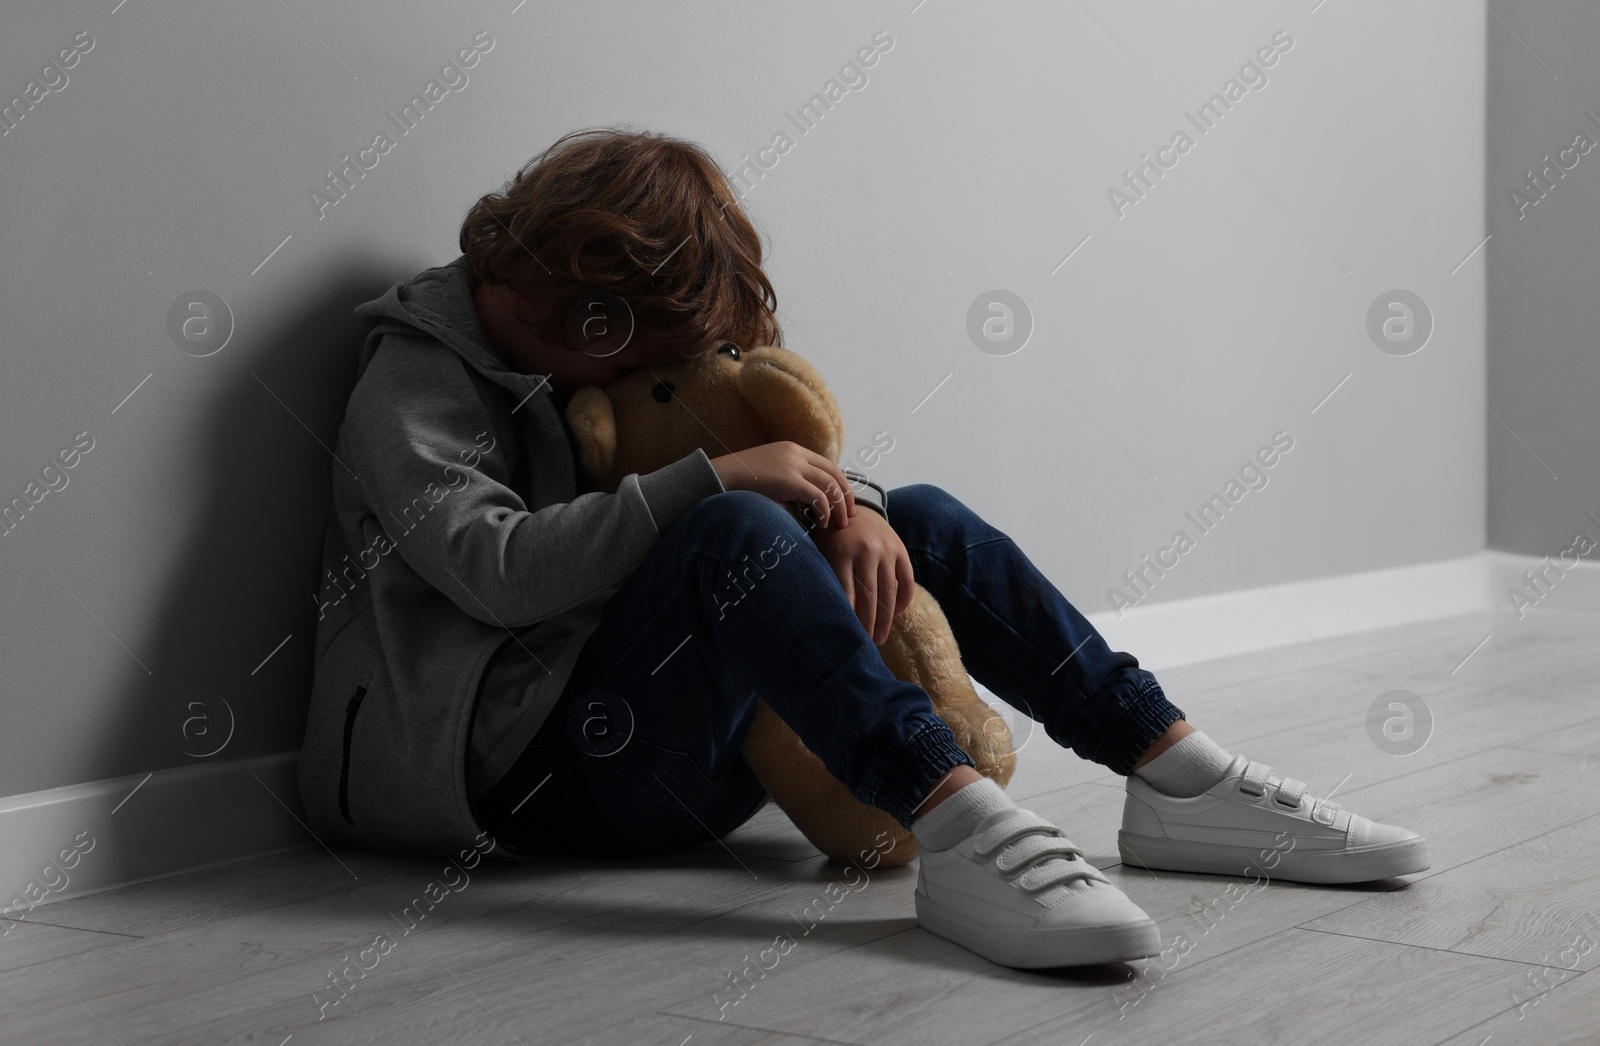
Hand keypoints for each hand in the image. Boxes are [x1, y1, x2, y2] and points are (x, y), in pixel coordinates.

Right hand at [709, 441, 856, 529]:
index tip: (845, 502)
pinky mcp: (788, 480)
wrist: (720, 476)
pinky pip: (818, 497)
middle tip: (850, 515)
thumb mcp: (769, 474)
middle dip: (846, 495)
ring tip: (838, 525)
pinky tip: (822, 524)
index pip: (828, 465)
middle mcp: (797, 454)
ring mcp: (793, 465)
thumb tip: (804, 502)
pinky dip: (825, 512)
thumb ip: (788, 480)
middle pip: (834, 474)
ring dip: (838, 507)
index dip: (841, 484)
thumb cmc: (742, 481)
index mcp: (794, 449)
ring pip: (830, 486)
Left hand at [812, 506, 913, 644]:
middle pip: (869, 598)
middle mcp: (866, 551)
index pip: (846, 594)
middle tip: (865, 646)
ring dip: (886, 620)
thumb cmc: (832, 537)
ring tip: (880, 638)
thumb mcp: (822, 551)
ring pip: (889, 593)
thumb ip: (825, 577)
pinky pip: (906, 580)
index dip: (848, 619)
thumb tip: (824, 614)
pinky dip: (904, 600)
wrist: (855, 507)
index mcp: (841, 553)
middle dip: (867, 625)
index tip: (847, 637)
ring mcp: (886, 550)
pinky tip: (897, 615)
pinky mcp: (900, 550)